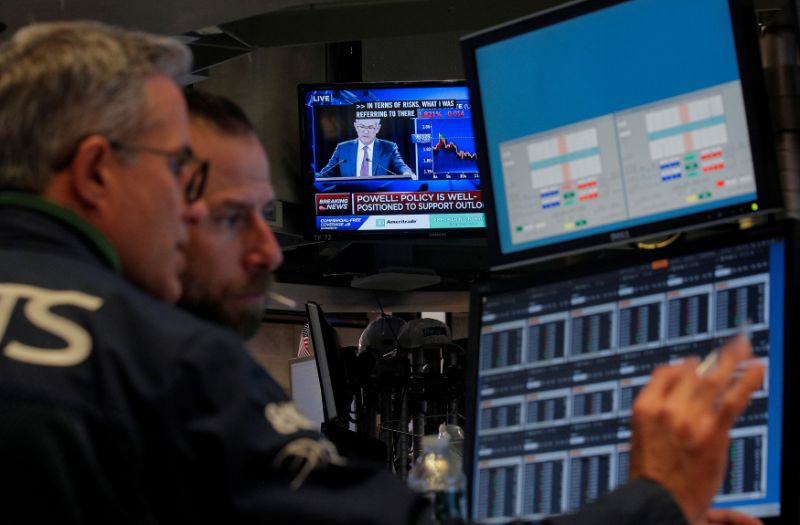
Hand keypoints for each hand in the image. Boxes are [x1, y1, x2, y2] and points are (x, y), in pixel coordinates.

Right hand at [629, 336, 763, 524]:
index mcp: (645, 406)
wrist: (658, 501)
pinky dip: (748, 381)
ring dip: (731, 360)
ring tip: (744, 346)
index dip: (681, 367)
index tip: (692, 365)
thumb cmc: (651, 475)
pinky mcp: (713, 432)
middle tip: (728, 347)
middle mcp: (668, 407)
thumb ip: (659, 411)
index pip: (666, 372)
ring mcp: (691, 418)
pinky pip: (733, 399)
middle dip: (710, 360)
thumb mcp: (642, 435)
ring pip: (714, 380)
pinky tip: (758, 367)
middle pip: (692, 372)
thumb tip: (677, 398)